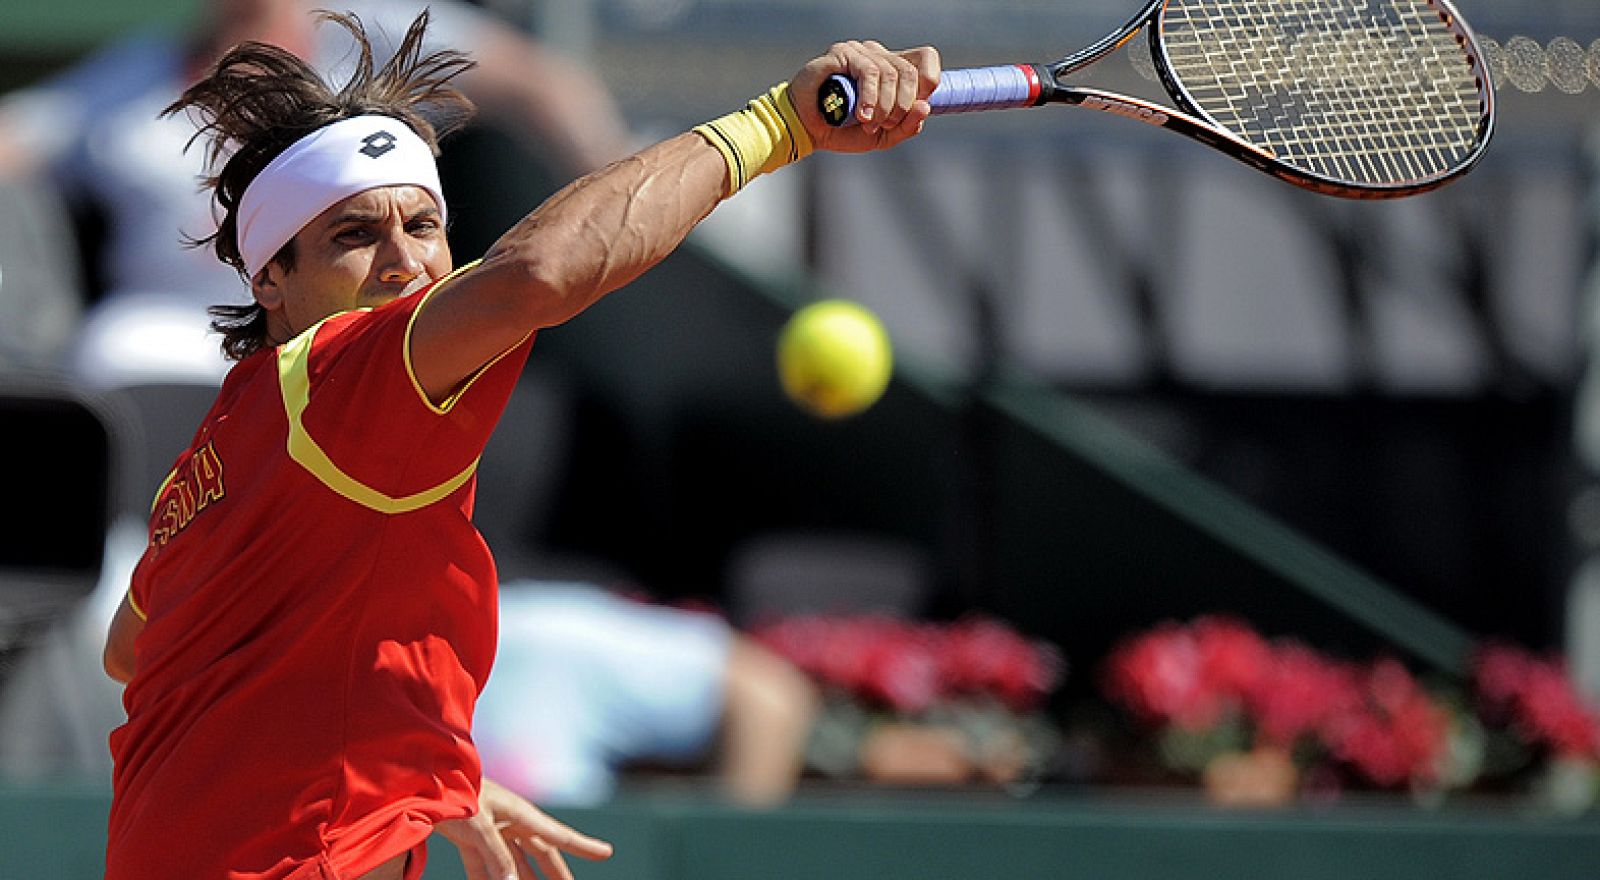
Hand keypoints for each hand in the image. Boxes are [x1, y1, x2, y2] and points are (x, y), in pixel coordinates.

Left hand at [434, 778, 613, 879]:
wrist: (423, 777)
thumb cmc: (454, 793)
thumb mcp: (477, 824)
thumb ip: (496, 856)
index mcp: (520, 813)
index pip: (559, 835)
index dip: (584, 846)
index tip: (607, 853)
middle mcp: (512, 822)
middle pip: (542, 853)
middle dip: (556, 873)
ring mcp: (493, 830)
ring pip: (515, 862)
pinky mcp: (472, 838)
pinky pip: (487, 864)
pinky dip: (490, 879)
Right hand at [791, 40, 940, 152]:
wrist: (807, 131)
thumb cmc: (843, 130)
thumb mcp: (883, 136)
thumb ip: (907, 126)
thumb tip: (925, 107)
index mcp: (892, 69)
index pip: (926, 58)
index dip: (929, 83)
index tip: (914, 110)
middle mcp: (879, 55)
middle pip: (910, 71)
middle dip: (903, 106)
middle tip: (885, 125)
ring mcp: (860, 52)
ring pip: (890, 73)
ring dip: (884, 106)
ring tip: (868, 123)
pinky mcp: (842, 53)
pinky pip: (868, 70)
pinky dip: (869, 96)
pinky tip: (861, 114)